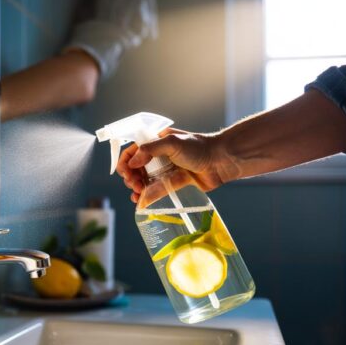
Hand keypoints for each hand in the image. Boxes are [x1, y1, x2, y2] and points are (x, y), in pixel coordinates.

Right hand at [116, 129, 239, 206]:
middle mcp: (159, 156)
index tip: (124, 172)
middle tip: (133, 184)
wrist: (221, 161)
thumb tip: (131, 163)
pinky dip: (146, 196)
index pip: (134, 150)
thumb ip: (150, 150)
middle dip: (131, 176)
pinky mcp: (173, 183)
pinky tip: (140, 202)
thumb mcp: (172, 143)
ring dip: (136, 187)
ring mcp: (166, 170)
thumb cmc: (199, 148)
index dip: (125, 161)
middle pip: (136, 167)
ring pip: (144, 180)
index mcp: (157, 142)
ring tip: (136, 193)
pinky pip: (156, 190)